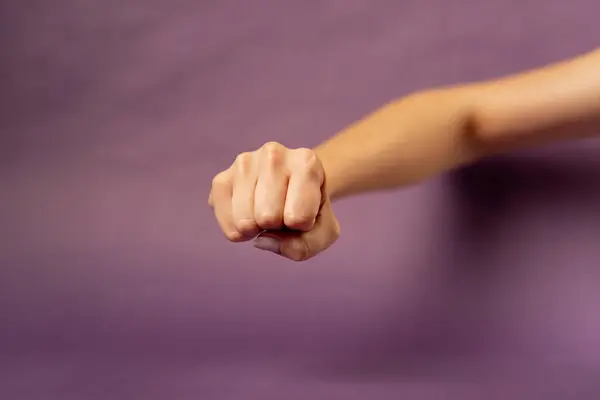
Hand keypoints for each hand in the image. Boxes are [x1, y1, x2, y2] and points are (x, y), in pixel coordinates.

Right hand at [209, 142, 339, 260]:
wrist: (292, 186)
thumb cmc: (310, 209)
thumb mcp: (323, 231)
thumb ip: (303, 245)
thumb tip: (261, 240)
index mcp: (306, 162)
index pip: (298, 217)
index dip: (303, 225)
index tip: (305, 210)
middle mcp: (273, 154)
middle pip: (268, 218)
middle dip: (277, 226)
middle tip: (282, 212)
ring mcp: (244, 163)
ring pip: (244, 222)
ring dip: (257, 229)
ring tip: (266, 212)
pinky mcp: (222, 179)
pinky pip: (227, 224)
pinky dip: (238, 232)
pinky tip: (249, 215)